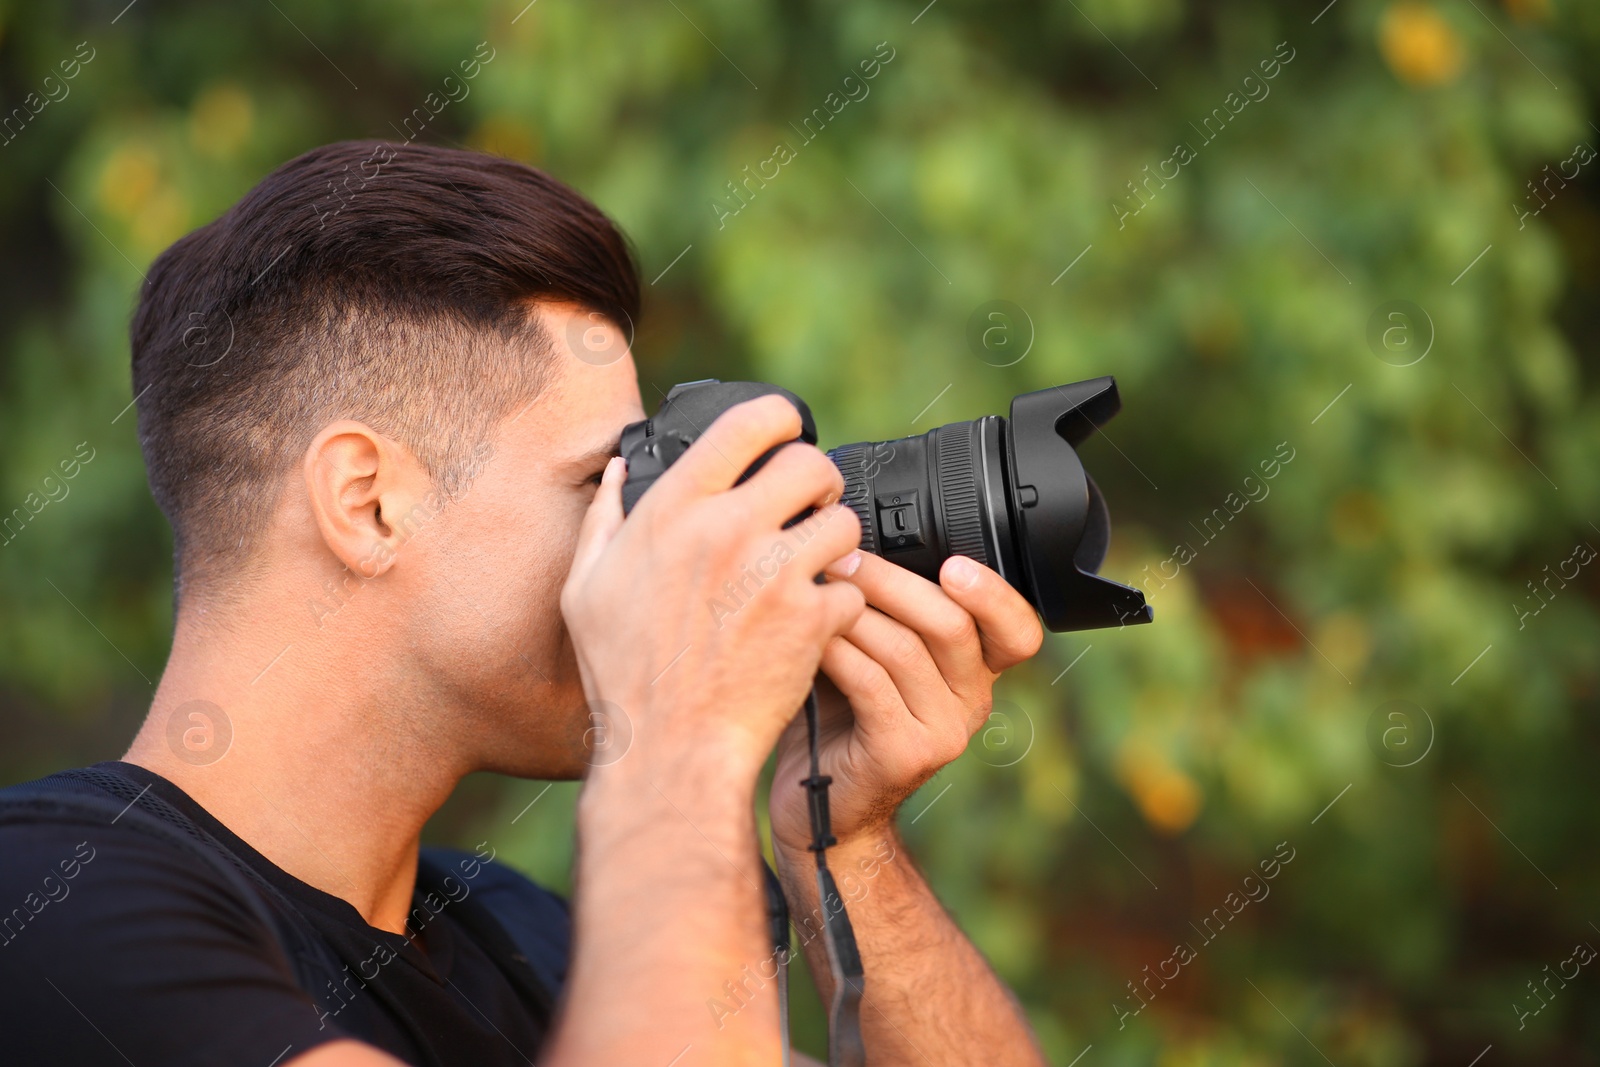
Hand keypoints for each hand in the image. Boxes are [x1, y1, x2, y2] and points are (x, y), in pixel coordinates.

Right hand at [560, 396, 865, 804]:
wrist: (669, 750)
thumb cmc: (622, 675)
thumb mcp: (585, 590)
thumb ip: (604, 519)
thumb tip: (616, 470)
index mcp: (672, 510)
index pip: (749, 422)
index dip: (780, 420)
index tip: (784, 436)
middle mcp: (726, 531)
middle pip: (811, 462)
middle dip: (819, 482)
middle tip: (811, 508)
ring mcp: (773, 575)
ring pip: (843, 523)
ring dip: (837, 543)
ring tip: (817, 567)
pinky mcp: (809, 620)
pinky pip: (851, 589)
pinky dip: (841, 606)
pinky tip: (816, 623)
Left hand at [769, 552, 1042, 854]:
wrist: (817, 801)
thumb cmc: (838, 713)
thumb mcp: (871, 651)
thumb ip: (886, 607)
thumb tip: (858, 537)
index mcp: (977, 671)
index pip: (1019, 630)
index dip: (995, 594)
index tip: (953, 563)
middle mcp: (973, 702)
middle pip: (952, 623)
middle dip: (891, 581)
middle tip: (842, 557)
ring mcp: (944, 733)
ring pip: (905, 648)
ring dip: (854, 610)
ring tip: (816, 587)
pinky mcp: (906, 754)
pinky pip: (872, 683)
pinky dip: (837, 650)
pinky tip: (810, 635)